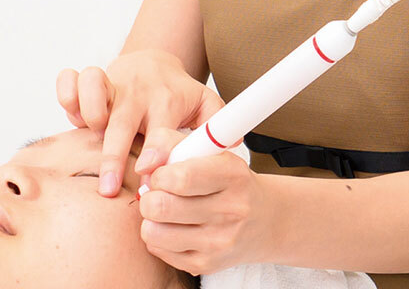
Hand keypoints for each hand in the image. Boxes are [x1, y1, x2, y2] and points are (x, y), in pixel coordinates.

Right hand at [55, 49, 223, 195]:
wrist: (154, 61)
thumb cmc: (176, 93)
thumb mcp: (204, 105)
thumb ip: (217, 126)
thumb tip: (236, 145)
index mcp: (167, 101)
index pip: (161, 128)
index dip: (155, 150)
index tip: (149, 171)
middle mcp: (138, 91)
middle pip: (122, 120)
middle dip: (113, 154)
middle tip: (107, 188)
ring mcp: (113, 82)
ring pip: (94, 86)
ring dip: (89, 112)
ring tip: (92, 134)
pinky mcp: (91, 78)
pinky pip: (70, 79)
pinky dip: (66, 93)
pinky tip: (73, 115)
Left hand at [135, 127, 281, 274]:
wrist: (265, 220)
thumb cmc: (229, 181)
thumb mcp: (209, 151)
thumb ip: (170, 144)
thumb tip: (143, 163)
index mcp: (233, 176)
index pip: (181, 177)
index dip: (159, 174)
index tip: (162, 173)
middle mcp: (230, 211)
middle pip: (162, 206)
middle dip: (150, 196)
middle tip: (157, 192)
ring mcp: (218, 242)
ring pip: (154, 232)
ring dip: (150, 218)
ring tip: (163, 210)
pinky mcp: (206, 264)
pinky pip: (158, 250)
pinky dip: (157, 236)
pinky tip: (173, 226)